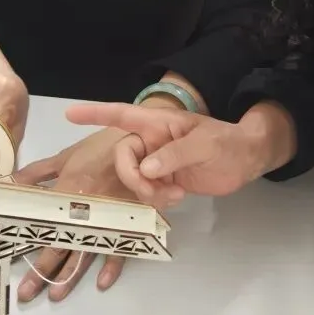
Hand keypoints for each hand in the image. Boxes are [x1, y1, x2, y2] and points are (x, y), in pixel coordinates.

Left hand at [11, 128, 135, 302]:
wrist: (140, 140)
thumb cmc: (101, 146)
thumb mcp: (67, 155)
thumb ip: (38, 172)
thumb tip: (11, 182)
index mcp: (68, 191)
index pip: (45, 226)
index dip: (30, 247)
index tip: (16, 264)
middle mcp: (85, 210)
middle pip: (62, 246)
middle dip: (43, 272)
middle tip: (27, 294)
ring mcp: (108, 218)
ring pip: (86, 253)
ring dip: (70, 276)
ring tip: (56, 295)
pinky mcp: (128, 221)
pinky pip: (120, 248)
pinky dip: (111, 266)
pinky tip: (101, 283)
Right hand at [65, 102, 296, 207]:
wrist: (245, 161)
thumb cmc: (227, 142)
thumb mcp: (205, 144)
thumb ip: (175, 154)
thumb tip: (147, 167)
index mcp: (157, 123)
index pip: (121, 113)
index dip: (94, 113)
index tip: (69, 115)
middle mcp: (151, 141)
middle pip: (123, 156)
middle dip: (132, 176)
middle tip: (155, 189)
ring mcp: (156, 162)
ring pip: (133, 178)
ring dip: (148, 192)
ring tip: (174, 195)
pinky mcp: (163, 181)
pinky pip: (145, 193)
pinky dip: (157, 200)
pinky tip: (178, 198)